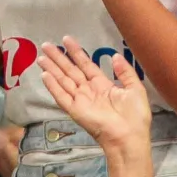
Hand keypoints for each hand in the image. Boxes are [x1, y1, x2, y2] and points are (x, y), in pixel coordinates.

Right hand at [37, 38, 151, 160]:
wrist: (129, 137)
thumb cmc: (135, 116)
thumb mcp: (135, 89)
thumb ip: (125, 72)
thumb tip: (115, 55)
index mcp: (103, 86)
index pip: (86, 65)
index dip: (76, 52)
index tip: (66, 39)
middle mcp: (89, 91)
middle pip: (70, 70)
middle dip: (59, 57)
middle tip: (45, 45)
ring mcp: (81, 101)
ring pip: (63, 80)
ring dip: (52, 68)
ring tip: (41, 57)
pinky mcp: (75, 110)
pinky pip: (62, 96)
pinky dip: (53, 86)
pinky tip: (45, 75)